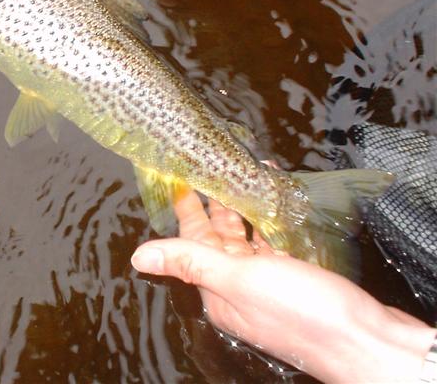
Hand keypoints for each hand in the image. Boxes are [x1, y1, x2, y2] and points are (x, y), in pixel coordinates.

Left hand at [130, 193, 435, 382]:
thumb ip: (191, 263)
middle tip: (210, 166)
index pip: (192, 244)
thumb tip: (138, 258)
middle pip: (221, 238)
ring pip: (251, 239)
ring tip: (247, 173)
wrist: (369, 342)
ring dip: (246, 208)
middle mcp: (240, 288)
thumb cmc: (302, 313)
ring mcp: (272, 284)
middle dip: (216, 203)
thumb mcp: (239, 281)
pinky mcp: (300, 279)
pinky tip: (280, 199)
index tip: (178, 179)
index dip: (185, 211)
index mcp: (218, 291)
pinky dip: (275, 221)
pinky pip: (279, 244)